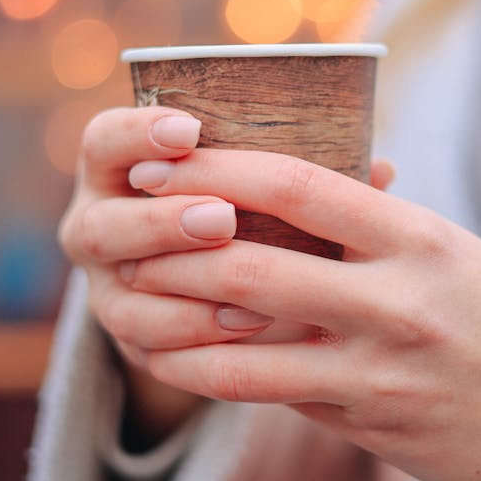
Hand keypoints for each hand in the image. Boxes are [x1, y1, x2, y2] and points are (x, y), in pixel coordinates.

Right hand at [58, 106, 272, 437]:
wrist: (222, 288)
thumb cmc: (254, 214)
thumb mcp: (267, 185)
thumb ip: (304, 171)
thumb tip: (382, 169)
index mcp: (119, 170)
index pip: (104, 140)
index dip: (137, 133)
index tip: (190, 129)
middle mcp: (98, 227)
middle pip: (100, 226)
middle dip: (160, 223)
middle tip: (222, 218)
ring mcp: (107, 290)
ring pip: (117, 298)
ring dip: (183, 293)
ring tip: (247, 294)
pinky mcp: (129, 343)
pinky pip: (146, 351)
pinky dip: (196, 340)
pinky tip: (248, 329)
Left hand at [123, 148, 480, 480]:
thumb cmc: (480, 305)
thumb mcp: (435, 244)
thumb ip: (359, 220)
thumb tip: (264, 187)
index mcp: (416, 236)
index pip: (300, 186)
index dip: (220, 169)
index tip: (164, 160)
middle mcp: (398, 299)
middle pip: (255, 266)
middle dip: (174, 247)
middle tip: (126, 229)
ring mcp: (381, 369)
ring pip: (246, 343)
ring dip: (174, 318)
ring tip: (127, 295)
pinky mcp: (366, 423)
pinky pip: (267, 394)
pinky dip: (207, 372)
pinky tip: (170, 357)